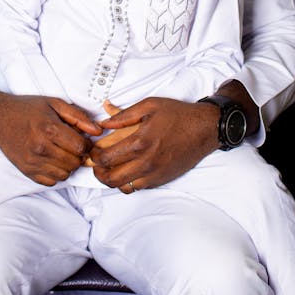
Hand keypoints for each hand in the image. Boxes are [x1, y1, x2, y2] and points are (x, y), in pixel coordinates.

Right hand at [0, 90, 101, 185]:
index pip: (81, 147)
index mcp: (49, 129)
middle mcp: (41, 148)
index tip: (83, 139)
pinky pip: (51, 181)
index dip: (87, 144)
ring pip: (65, 174)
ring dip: (68, 165)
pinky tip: (51, 159)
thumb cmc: (27, 108)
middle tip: (73, 145)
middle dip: (78, 155)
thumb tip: (98, 130)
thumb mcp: (54, 104)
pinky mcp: (27, 171)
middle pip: (75, 163)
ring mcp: (33, 162)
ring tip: (62, 151)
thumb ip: (78, 117)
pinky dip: (56, 172)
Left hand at [88, 97, 220, 191]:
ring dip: (111, 180)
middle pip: (111, 178)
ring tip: (107, 169)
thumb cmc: (177, 115)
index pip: (107, 158)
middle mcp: (146, 162)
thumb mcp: (149, 106)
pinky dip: (127, 183)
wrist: (203, 129)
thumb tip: (104, 121)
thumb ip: (124, 115)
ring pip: (123, 187)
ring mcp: (154, 174)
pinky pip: (138, 188)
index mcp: (140, 142)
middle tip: (94, 164)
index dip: (93, 157)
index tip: (91, 152)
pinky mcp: (161, 179)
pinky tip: (125, 172)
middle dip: (98, 173)